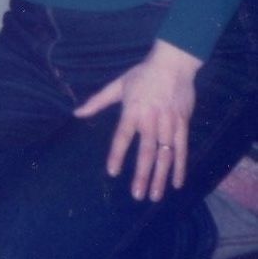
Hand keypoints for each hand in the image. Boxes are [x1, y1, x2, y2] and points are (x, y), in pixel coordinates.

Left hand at [74, 39, 201, 200]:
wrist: (173, 63)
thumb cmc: (142, 75)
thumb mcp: (117, 85)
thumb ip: (97, 101)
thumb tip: (77, 113)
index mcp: (132, 110)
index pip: (123, 136)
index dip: (117, 154)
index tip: (112, 172)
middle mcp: (151, 119)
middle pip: (146, 151)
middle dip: (142, 174)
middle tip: (137, 195)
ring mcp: (169, 123)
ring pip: (165, 155)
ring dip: (161, 176)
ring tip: (155, 195)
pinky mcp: (183, 124)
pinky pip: (182, 149)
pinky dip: (180, 167)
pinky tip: (177, 183)